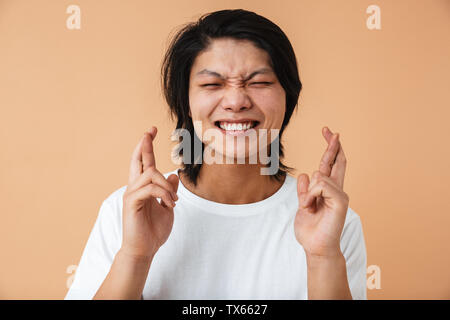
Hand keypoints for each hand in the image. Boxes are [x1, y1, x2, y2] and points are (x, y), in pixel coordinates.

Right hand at [121, 126, 178, 258]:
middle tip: (149, 131)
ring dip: (166, 186)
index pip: (144, 163)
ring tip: (173, 201)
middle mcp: (135, 187)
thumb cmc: (153, 230)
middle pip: (138, 161)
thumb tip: (173, 176)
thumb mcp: (167, 207)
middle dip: (144, 145)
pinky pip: (150, 189)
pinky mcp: (132, 202)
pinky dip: (163, 194)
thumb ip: (168, 191)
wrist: (145, 250)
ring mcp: (132, 194)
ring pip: (151, 174)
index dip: (146, 146)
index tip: (151, 131)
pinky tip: (169, 204)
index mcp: (143, 187)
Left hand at [294, 127, 348, 257]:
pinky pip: (321, 185)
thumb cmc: (311, 230)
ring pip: (320, 175)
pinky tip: (311, 207)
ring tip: (308, 207)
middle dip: (333, 145)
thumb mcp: (303, 205)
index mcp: (327, 190)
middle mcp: (336, 190)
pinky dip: (310, 195)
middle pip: (337, 161)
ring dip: (308, 192)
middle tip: (331, 131)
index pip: (330, 164)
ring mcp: (340, 195)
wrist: (315, 247)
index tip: (328, 132)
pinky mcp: (340, 201)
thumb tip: (304, 174)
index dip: (330, 148)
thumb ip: (304, 191)